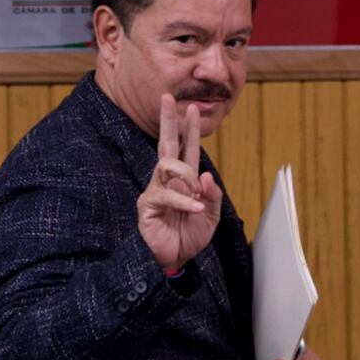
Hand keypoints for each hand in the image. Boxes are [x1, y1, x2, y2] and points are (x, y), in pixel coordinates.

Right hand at [136, 94, 222, 270]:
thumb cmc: (189, 237)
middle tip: (167, 97)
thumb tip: (205, 174)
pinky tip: (195, 210)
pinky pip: (166, 194)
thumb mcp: (211, 217)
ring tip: (196, 195)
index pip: (186, 148)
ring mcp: (156, 190)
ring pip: (167, 165)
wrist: (174, 262)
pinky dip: (184, 201)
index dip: (189, 129)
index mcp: (184, 181)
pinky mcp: (148, 204)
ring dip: (186, 175)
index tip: (191, 107)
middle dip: (168, 120)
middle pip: (166, 144)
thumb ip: (212, 195)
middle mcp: (167, 180)